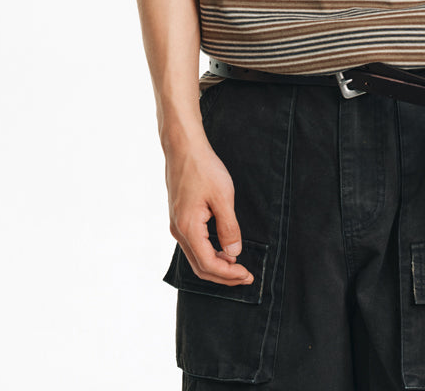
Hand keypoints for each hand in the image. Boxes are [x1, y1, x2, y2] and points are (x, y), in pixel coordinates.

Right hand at [165, 141, 253, 285]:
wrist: (183, 147)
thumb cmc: (203, 168)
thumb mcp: (223, 197)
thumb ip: (229, 227)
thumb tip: (234, 252)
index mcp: (188, 228)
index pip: (208, 264)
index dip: (229, 274)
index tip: (247, 274)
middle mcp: (178, 231)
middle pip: (200, 266)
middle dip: (223, 276)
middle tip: (245, 277)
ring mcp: (177, 224)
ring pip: (196, 257)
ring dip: (217, 265)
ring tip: (237, 265)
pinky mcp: (179, 217)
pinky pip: (194, 244)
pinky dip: (209, 253)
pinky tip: (223, 248)